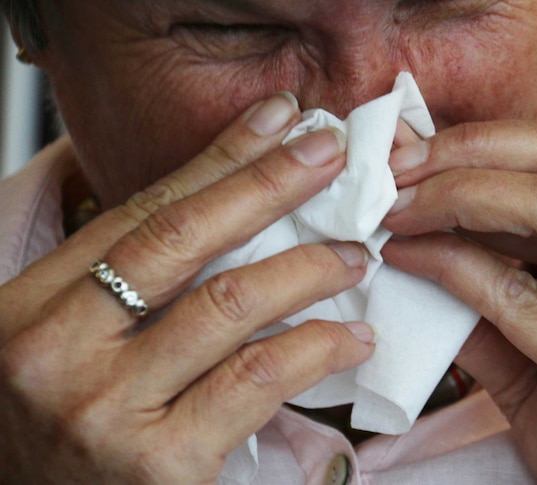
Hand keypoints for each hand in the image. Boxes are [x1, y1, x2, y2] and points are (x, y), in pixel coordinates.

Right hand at [0, 95, 374, 482]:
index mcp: (29, 308)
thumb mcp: (65, 348)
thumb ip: (125, 289)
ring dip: (310, 268)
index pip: (142, 212)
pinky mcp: (162, 467)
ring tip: (356, 258)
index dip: (219, 160)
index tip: (277, 122)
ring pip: (231, 303)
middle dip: (268, 184)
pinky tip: (351, 337)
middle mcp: (55, 352)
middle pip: (183, 238)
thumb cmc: (58, 439)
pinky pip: (260, 379)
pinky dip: (318, 347)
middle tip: (328, 155)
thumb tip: (225, 209)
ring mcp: (106, 411)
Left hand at [382, 120, 536, 482]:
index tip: (426, 154)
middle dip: (475, 148)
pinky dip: (459, 269)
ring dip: (462, 195)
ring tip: (399, 209)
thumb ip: (499, 317)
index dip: (496, 140)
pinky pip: (529, 303)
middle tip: (404, 166)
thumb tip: (428, 265)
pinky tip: (413, 262)